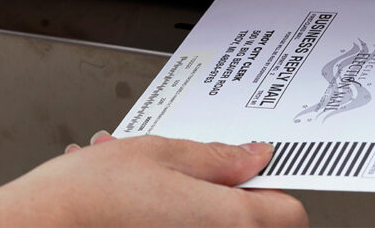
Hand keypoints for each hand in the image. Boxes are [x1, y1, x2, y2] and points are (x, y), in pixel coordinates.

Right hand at [0, 135, 308, 227]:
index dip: (273, 185)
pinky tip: (140, 207)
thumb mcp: (157, 153)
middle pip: (251, 222)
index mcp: (226, 220)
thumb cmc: (85, 198)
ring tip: (153, 186)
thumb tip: (252, 155)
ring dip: (192, 202)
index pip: (289, 211)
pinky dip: (170, 218)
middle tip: (194, 175)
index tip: (254, 171)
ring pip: (210, 224)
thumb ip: (214, 157)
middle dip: (224, 191)